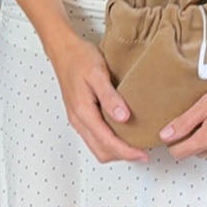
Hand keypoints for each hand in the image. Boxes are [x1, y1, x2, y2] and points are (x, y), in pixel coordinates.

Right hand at [48, 32, 148, 162]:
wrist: (63, 50)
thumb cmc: (79, 58)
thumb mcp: (98, 74)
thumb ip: (110, 97)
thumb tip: (123, 117)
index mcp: (83, 111)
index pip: (107, 142)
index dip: (126, 152)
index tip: (142, 154)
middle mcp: (78, 120)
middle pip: (101, 151)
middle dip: (122, 156)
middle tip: (143, 153)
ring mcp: (77, 119)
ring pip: (96, 147)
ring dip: (115, 151)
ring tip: (135, 145)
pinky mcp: (79, 116)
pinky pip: (94, 138)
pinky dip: (109, 142)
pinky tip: (121, 134)